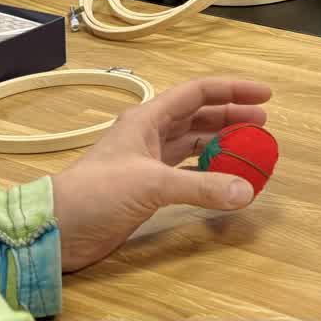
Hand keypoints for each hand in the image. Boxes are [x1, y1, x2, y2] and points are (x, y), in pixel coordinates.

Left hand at [51, 77, 271, 271]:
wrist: (56, 231)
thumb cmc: (97, 192)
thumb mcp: (152, 183)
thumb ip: (201, 186)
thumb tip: (246, 191)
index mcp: (148, 117)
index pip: (199, 92)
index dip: (233, 90)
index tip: (264, 95)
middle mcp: (150, 133)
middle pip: (199, 115)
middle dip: (232, 117)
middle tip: (263, 124)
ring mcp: (148, 160)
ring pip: (193, 142)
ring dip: (221, 143)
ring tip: (248, 149)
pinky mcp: (146, 186)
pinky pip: (186, 169)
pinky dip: (207, 170)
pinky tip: (223, 177)